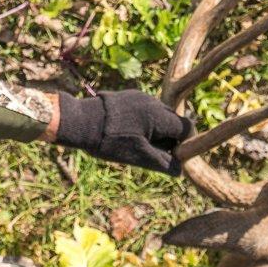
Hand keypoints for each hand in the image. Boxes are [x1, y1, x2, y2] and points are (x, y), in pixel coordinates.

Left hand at [55, 90, 193, 174]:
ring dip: (156, 130)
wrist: (81, 122)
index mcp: (159, 116)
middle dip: (169, 138)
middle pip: (174, 121)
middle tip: (153, 153)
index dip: (184, 144)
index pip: (187, 128)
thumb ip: (164, 163)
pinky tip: (128, 133)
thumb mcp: (139, 157)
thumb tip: (180, 170)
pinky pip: (146, 110)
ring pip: (159, 116)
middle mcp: (154, 102)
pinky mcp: (129, 96)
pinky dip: (144, 122)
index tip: (173, 156)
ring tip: (137, 144)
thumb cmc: (110, 142)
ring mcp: (141, 96)